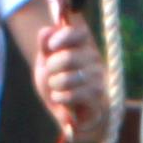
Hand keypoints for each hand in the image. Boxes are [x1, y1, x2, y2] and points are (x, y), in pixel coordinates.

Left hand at [33, 13, 103, 139]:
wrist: (70, 112)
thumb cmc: (58, 83)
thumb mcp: (46, 63)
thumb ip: (44, 46)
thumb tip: (46, 30)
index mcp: (83, 46)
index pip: (79, 33)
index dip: (63, 37)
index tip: (51, 46)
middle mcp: (94, 59)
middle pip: (67, 57)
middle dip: (51, 68)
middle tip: (51, 74)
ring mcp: (98, 78)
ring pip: (68, 79)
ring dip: (55, 85)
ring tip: (56, 88)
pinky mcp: (96, 97)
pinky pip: (72, 95)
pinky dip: (60, 97)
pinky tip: (60, 98)